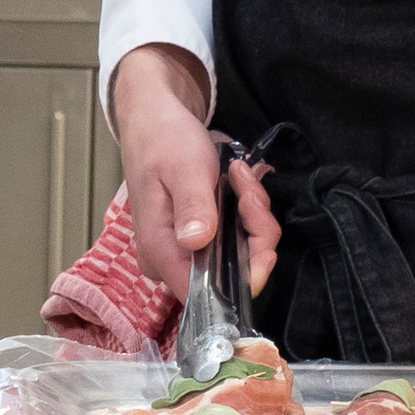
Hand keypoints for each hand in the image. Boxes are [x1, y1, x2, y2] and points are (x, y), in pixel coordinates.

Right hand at [112, 43, 275, 297]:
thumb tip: (196, 242)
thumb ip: (192, 205)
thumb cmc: (164, 141)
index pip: (208, 294)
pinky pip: (237, 238)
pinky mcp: (200, 237)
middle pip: (232, 273)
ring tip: (239, 174)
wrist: (155, 120)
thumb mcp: (183, 168)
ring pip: (241, 254)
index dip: (245, 275)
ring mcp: (187, 250)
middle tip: (247, 185)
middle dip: (254, 230)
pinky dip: (246, 209)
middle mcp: (172, 261)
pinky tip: (238, 179)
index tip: (259, 232)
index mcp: (161, 252)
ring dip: (252, 213)